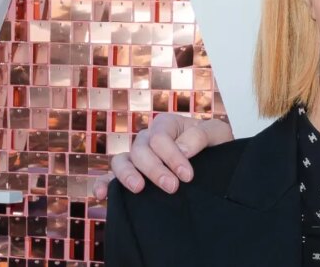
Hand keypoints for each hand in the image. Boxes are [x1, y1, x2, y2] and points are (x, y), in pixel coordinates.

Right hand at [91, 114, 234, 198]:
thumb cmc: (214, 144)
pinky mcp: (130, 176)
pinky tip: (102, 195)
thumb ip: (200, 135)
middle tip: (173, 187)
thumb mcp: (216, 133)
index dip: (172, 157)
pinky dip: (103, 184)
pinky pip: (109, 178)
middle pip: (140, 151)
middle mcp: (147, 139)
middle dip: (156, 170)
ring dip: (127, 175)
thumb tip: (181, 149)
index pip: (159, 138)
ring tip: (139, 189)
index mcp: (165, 124)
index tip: (188, 176)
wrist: (216, 161)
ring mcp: (136, 158)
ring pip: (120, 161)